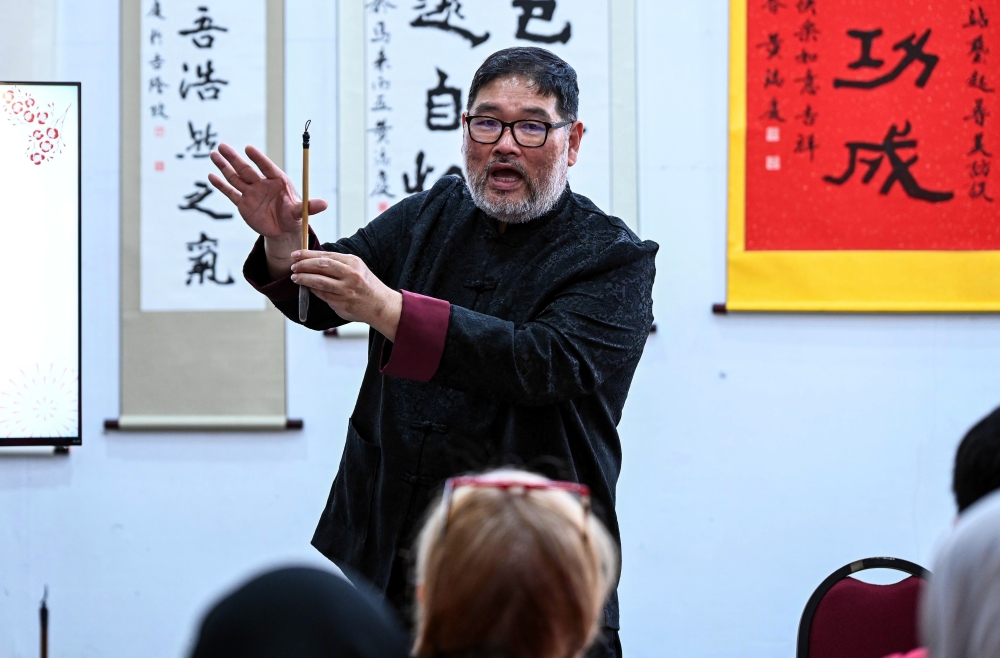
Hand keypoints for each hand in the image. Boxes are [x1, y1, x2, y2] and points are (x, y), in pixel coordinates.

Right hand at [208, 144, 327, 277]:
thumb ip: (309, 206)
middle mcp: (262, 184)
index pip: (266, 167)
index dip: (258, 159)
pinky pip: (231, 192)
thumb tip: (325, 204)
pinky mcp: (243, 203)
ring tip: (214, 153)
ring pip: (236, 177)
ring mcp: (251, 192)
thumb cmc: (293, 216)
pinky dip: (221, 185)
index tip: (248, 148)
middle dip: (234, 158)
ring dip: (224, 166)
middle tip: (223, 146)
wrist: (282, 230)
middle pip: (246, 169)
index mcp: (277, 181)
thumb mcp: (300, 212)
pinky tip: (211, 175)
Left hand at [290, 250, 401, 340]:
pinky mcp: (342, 303)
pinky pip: (322, 295)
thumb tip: (314, 261)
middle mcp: (350, 275)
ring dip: (304, 278)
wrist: (380, 305)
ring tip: (295, 277)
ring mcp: (346, 290)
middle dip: (304, 265)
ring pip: (319, 281)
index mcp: (353, 262)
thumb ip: (338, 264)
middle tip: (294, 266)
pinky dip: (312, 290)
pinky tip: (307, 288)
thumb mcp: (357, 268)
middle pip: (321, 266)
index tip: (296, 254)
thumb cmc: (367, 286)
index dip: (308, 254)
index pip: (326, 255)